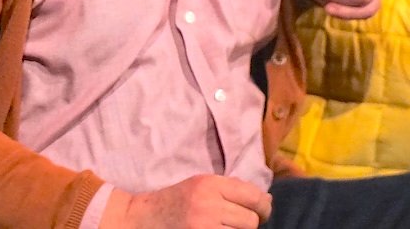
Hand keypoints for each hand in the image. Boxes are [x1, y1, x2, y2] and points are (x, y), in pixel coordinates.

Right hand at [100, 174, 272, 228]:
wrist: (143, 219)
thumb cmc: (174, 201)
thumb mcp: (199, 185)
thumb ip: (229, 188)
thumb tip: (265, 199)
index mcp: (209, 184)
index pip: (254, 197)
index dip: (263, 207)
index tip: (262, 211)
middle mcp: (209, 204)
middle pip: (251, 220)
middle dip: (249, 223)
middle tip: (238, 223)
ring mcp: (205, 226)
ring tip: (226, 228)